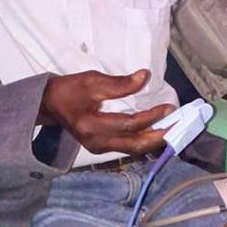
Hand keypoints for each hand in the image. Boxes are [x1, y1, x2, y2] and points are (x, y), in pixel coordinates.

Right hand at [39, 68, 174, 154]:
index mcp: (91, 126)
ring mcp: (98, 148)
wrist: (49, 105)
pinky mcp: (100, 148)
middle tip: (177, 126)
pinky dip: (143, 141)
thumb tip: (145, 77)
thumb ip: (119, 83)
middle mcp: (96, 142)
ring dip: (153, 141)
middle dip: (158, 137)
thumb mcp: (92, 81)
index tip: (168, 107)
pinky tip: (155, 133)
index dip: (150, 116)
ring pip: (132, 149)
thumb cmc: (69, 90)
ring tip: (171, 130)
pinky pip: (126, 148)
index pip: (128, 124)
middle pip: (134, 145)